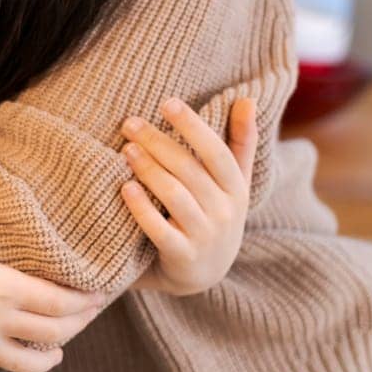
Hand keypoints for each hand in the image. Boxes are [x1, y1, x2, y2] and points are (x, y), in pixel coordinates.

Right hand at [0, 155, 105, 371]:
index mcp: (7, 290)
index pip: (60, 302)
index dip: (85, 301)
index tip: (102, 296)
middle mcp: (1, 322)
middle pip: (52, 333)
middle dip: (77, 326)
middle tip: (89, 317)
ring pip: (24, 363)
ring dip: (46, 358)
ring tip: (57, 353)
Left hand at [120, 95, 257, 294]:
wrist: (202, 273)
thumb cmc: (214, 214)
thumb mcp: (233, 182)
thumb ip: (240, 142)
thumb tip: (246, 98)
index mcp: (235, 188)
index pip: (217, 152)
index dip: (193, 127)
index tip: (168, 102)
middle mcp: (225, 212)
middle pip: (190, 170)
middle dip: (159, 142)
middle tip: (130, 123)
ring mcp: (205, 236)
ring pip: (175, 196)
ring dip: (150, 170)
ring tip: (126, 150)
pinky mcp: (182, 257)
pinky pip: (160, 230)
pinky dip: (142, 209)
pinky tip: (125, 187)